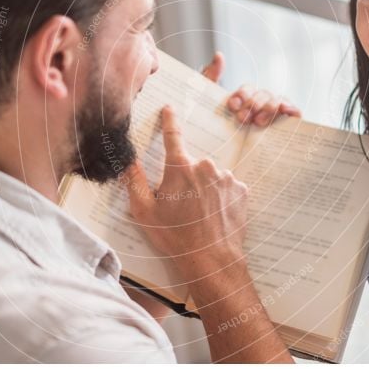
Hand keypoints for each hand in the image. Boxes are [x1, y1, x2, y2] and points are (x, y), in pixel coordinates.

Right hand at [123, 105, 248, 273]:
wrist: (211, 259)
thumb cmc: (175, 236)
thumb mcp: (144, 210)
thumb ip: (133, 181)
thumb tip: (126, 160)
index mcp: (180, 168)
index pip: (172, 136)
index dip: (169, 121)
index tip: (169, 109)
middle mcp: (206, 167)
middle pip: (191, 165)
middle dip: (185, 179)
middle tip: (180, 205)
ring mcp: (227, 178)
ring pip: (210, 177)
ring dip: (204, 189)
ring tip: (198, 215)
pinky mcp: (241, 191)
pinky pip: (227, 187)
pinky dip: (220, 197)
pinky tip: (214, 215)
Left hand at [200, 52, 301, 127]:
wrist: (221, 171)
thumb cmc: (216, 134)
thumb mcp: (208, 107)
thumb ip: (209, 79)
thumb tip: (219, 56)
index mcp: (243, 101)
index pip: (247, 90)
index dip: (242, 94)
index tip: (232, 106)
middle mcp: (260, 107)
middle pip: (263, 94)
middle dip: (253, 103)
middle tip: (242, 118)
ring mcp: (274, 116)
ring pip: (276, 101)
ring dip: (268, 107)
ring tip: (257, 122)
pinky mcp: (287, 127)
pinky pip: (295, 112)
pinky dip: (291, 108)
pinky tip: (284, 111)